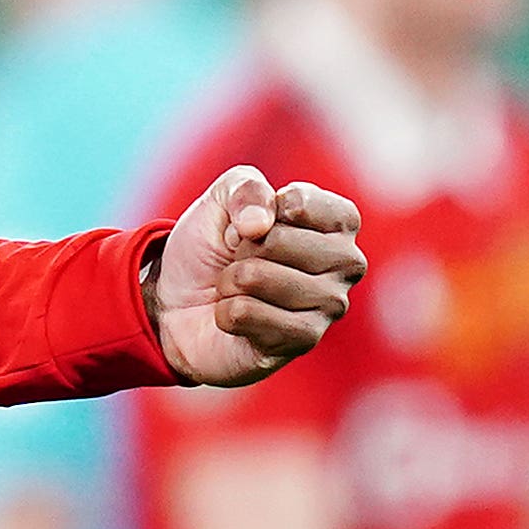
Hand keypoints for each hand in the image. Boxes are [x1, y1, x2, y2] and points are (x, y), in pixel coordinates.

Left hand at [151, 165, 364, 386]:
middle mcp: (346, 263)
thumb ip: (245, 188)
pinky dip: (225, 312)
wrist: (182, 304)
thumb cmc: (212, 248)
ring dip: (229, 280)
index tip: (253, 224)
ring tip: (237, 287)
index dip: (260, 210)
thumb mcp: (219, 201)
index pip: (301, 203)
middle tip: (239, 260)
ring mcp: (331, 304)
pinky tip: (237, 315)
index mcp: (336, 222)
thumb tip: (259, 225)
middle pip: (277, 241)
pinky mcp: (305, 340)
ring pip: (257, 277)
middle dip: (240, 249)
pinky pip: (246, 313)